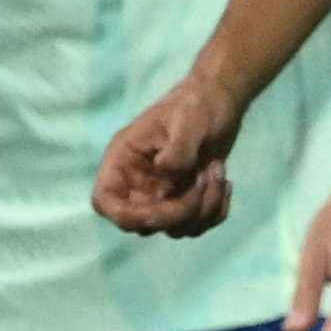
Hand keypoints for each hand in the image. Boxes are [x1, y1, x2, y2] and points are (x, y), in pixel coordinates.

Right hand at [96, 73, 243, 238]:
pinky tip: (225, 183)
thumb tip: (167, 172)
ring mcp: (161, 194)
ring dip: (203, 210)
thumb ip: (177, 148)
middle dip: (177, 213)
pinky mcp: (184, 200)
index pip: (104, 201)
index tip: (159, 210)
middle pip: (141, 223)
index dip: (125, 216)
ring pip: (174, 228)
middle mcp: (137, 182)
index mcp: (124, 160)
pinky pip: (196, 225)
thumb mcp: (188, 120)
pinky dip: (215, 212)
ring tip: (217, 173)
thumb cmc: (197, 104)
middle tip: (202, 183)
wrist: (219, 102)